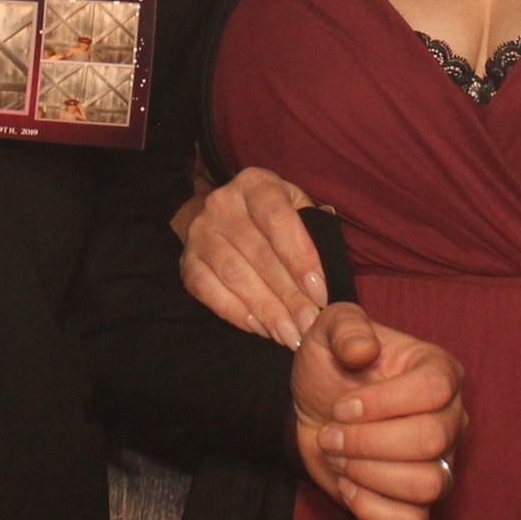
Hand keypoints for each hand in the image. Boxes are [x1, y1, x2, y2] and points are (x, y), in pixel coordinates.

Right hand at [174, 166, 326, 346]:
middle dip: (289, 295)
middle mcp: (222, 204)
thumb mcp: (296, 208)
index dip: (301, 258)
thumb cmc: (273, 218)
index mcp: (256, 184)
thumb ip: (314, 229)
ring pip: (235, 276)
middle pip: (259, 254)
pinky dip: (237, 314)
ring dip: (266, 311)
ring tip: (290, 335)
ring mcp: (200, 233)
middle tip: (310, 324)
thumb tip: (334, 262)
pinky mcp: (187, 262)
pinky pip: (209, 292)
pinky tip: (262, 329)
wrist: (225, 218)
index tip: (320, 293)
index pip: (278, 220)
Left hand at [289, 305, 464, 519]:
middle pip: (432, 440)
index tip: (341, 406)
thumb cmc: (329, 366)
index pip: (435, 390)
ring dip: (370, 474)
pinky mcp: (418, 503)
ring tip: (338, 457)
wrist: (314, 411)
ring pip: (429, 484)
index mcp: (440, 371)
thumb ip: (345, 328)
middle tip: (331, 435)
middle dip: (368, 441)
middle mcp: (451, 418)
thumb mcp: (327, 331)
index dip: (382, 402)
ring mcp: (440, 464)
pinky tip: (348, 486)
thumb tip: (364, 350)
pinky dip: (372, 509)